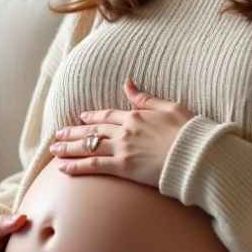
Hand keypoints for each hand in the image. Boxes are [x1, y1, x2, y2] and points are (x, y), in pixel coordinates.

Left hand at [50, 79, 193, 187]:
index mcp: (136, 115)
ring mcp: (123, 148)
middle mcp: (125, 130)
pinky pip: (94, 165)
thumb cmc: (190, 133)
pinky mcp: (123, 167)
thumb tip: (128, 83)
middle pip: (92, 130)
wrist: (197, 156)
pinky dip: (76, 166)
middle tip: (58, 134)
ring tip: (54, 149)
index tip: (81, 118)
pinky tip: (63, 168)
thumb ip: (146, 98)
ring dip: (69, 148)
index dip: (92, 117)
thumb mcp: (170, 107)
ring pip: (88, 146)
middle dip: (73, 132)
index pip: (108, 115)